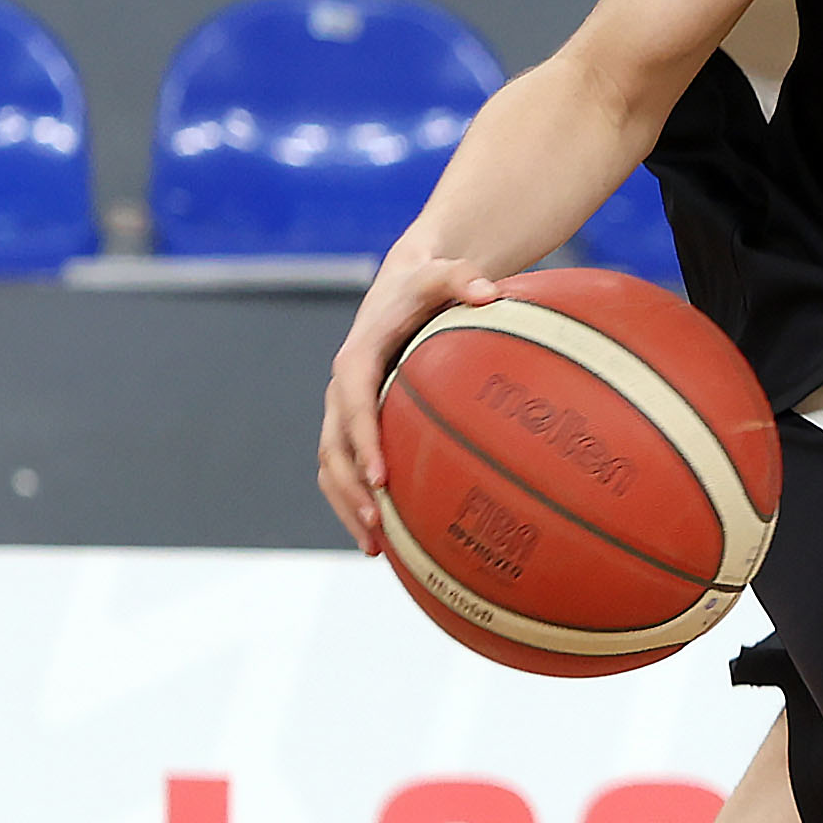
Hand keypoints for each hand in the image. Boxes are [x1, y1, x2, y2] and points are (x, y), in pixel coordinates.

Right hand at [317, 249, 503, 554]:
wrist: (401, 287)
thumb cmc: (425, 285)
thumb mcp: (441, 274)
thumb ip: (461, 277)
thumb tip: (489, 292)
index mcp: (357, 360)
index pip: (353, 406)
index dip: (364, 443)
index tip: (382, 479)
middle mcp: (342, 391)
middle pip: (334, 449)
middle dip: (351, 491)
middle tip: (378, 527)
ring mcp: (344, 412)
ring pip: (332, 468)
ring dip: (347, 507)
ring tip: (375, 548)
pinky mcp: (355, 427)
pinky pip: (346, 470)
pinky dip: (356, 504)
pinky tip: (387, 540)